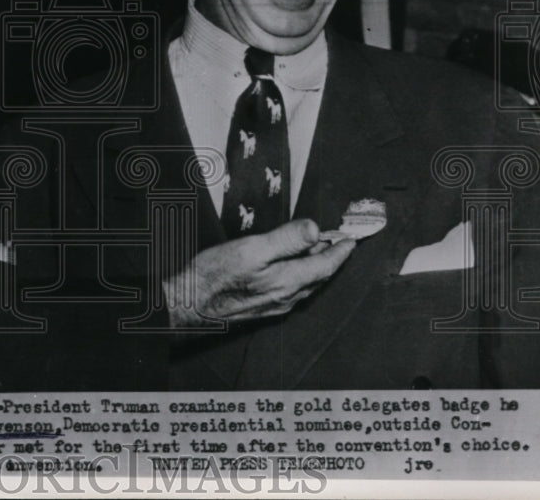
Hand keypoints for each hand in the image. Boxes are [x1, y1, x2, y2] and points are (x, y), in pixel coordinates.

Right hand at [164, 219, 355, 327]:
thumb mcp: (251, 249)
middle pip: (318, 277)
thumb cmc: (214, 277)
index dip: (340, 251)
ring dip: (317, 268)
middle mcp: (286, 298)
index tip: (351, 240)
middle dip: (331, 258)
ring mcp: (274, 306)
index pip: (325, 265)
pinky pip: (293, 292)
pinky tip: (293, 270)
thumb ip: (285, 240)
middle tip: (340, 242)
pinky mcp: (262, 309)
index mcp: (287, 282)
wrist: (188, 306)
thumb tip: (315, 229)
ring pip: (306, 286)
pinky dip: (301, 277)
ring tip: (320, 252)